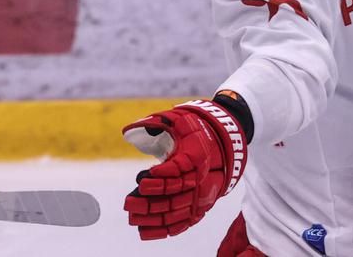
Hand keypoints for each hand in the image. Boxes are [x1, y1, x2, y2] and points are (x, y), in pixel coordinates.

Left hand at [122, 99, 246, 239]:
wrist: (225, 142)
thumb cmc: (196, 129)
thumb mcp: (179, 119)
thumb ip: (156, 123)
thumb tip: (127, 130)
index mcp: (197, 154)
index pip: (180, 168)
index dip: (164, 173)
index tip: (145, 175)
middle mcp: (201, 178)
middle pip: (175, 194)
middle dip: (150, 200)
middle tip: (128, 203)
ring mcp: (202, 195)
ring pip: (177, 211)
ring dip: (154, 217)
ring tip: (132, 218)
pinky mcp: (201, 206)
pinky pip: (184, 222)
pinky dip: (166, 229)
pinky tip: (147, 232)